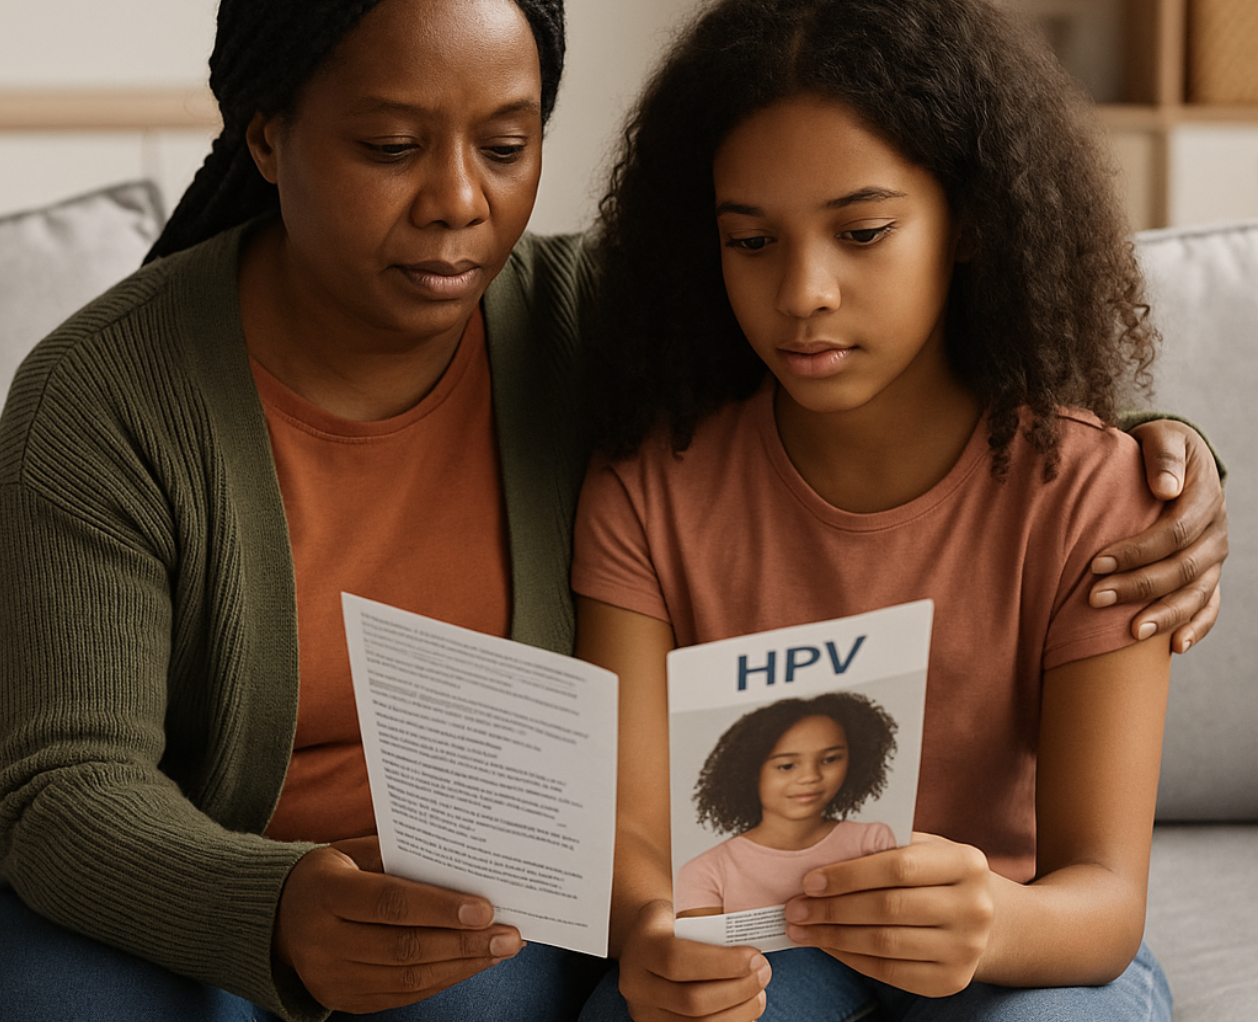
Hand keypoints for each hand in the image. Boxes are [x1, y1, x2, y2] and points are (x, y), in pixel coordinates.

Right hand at [274, 837, 521, 1012]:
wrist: (278, 917)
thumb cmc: (332, 873)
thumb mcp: (353, 852)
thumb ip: (400, 857)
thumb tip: (465, 865)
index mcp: (325, 893)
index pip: (389, 903)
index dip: (439, 908)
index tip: (485, 908)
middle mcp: (322, 940)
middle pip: (403, 947)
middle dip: (464, 943)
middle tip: (510, 935)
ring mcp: (331, 977)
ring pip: (407, 978)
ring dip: (462, 965)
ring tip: (502, 949)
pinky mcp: (343, 999)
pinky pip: (402, 995)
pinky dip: (443, 979)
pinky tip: (472, 963)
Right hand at [618, 901, 769, 1020]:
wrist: (646, 945)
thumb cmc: (674, 926)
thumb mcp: (683, 912)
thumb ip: (709, 924)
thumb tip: (749, 942)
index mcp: (642, 947)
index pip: (677, 960)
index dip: (721, 963)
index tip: (754, 957)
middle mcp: (637, 985)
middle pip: (691, 1001)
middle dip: (737, 989)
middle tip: (764, 972)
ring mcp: (646, 1013)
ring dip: (739, 1012)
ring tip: (759, 993)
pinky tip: (745, 1009)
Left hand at [783, 834, 993, 996]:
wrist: (987, 918)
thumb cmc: (939, 874)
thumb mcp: (924, 849)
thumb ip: (884, 846)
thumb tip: (821, 853)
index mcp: (966, 863)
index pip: (898, 867)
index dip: (848, 875)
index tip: (809, 881)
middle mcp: (974, 908)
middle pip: (888, 908)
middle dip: (832, 909)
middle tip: (794, 908)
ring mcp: (966, 949)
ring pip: (885, 944)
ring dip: (833, 937)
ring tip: (801, 928)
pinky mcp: (951, 980)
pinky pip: (890, 973)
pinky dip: (851, 958)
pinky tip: (827, 945)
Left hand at [1090, 419, 1226, 652]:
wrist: (1174, 460)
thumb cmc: (1155, 448)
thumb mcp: (1162, 436)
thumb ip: (1162, 455)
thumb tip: (1165, 487)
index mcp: (1205, 497)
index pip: (1174, 532)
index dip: (1136, 550)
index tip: (1096, 562)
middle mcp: (1216, 532)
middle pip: (1181, 568)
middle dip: (1138, 587)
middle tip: (1095, 598)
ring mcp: (1214, 558)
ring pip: (1196, 594)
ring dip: (1164, 615)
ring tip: (1130, 633)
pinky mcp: (1209, 575)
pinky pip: (1209, 606)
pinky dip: (1196, 628)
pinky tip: (1174, 647)